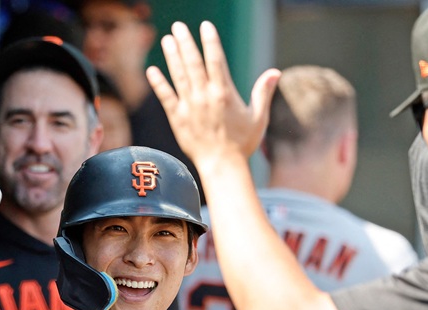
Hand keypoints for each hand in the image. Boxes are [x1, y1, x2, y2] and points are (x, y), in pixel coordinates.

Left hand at [146, 21, 279, 169]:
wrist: (222, 166)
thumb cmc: (242, 144)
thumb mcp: (258, 118)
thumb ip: (263, 93)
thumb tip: (275, 72)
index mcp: (224, 93)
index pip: (215, 60)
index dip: (210, 41)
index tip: (205, 25)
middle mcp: (205, 96)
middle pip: (193, 63)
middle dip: (185, 42)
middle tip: (179, 26)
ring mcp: (189, 107)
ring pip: (179, 76)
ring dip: (172, 56)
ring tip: (167, 39)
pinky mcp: (177, 118)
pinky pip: (166, 97)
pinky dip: (158, 83)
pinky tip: (152, 70)